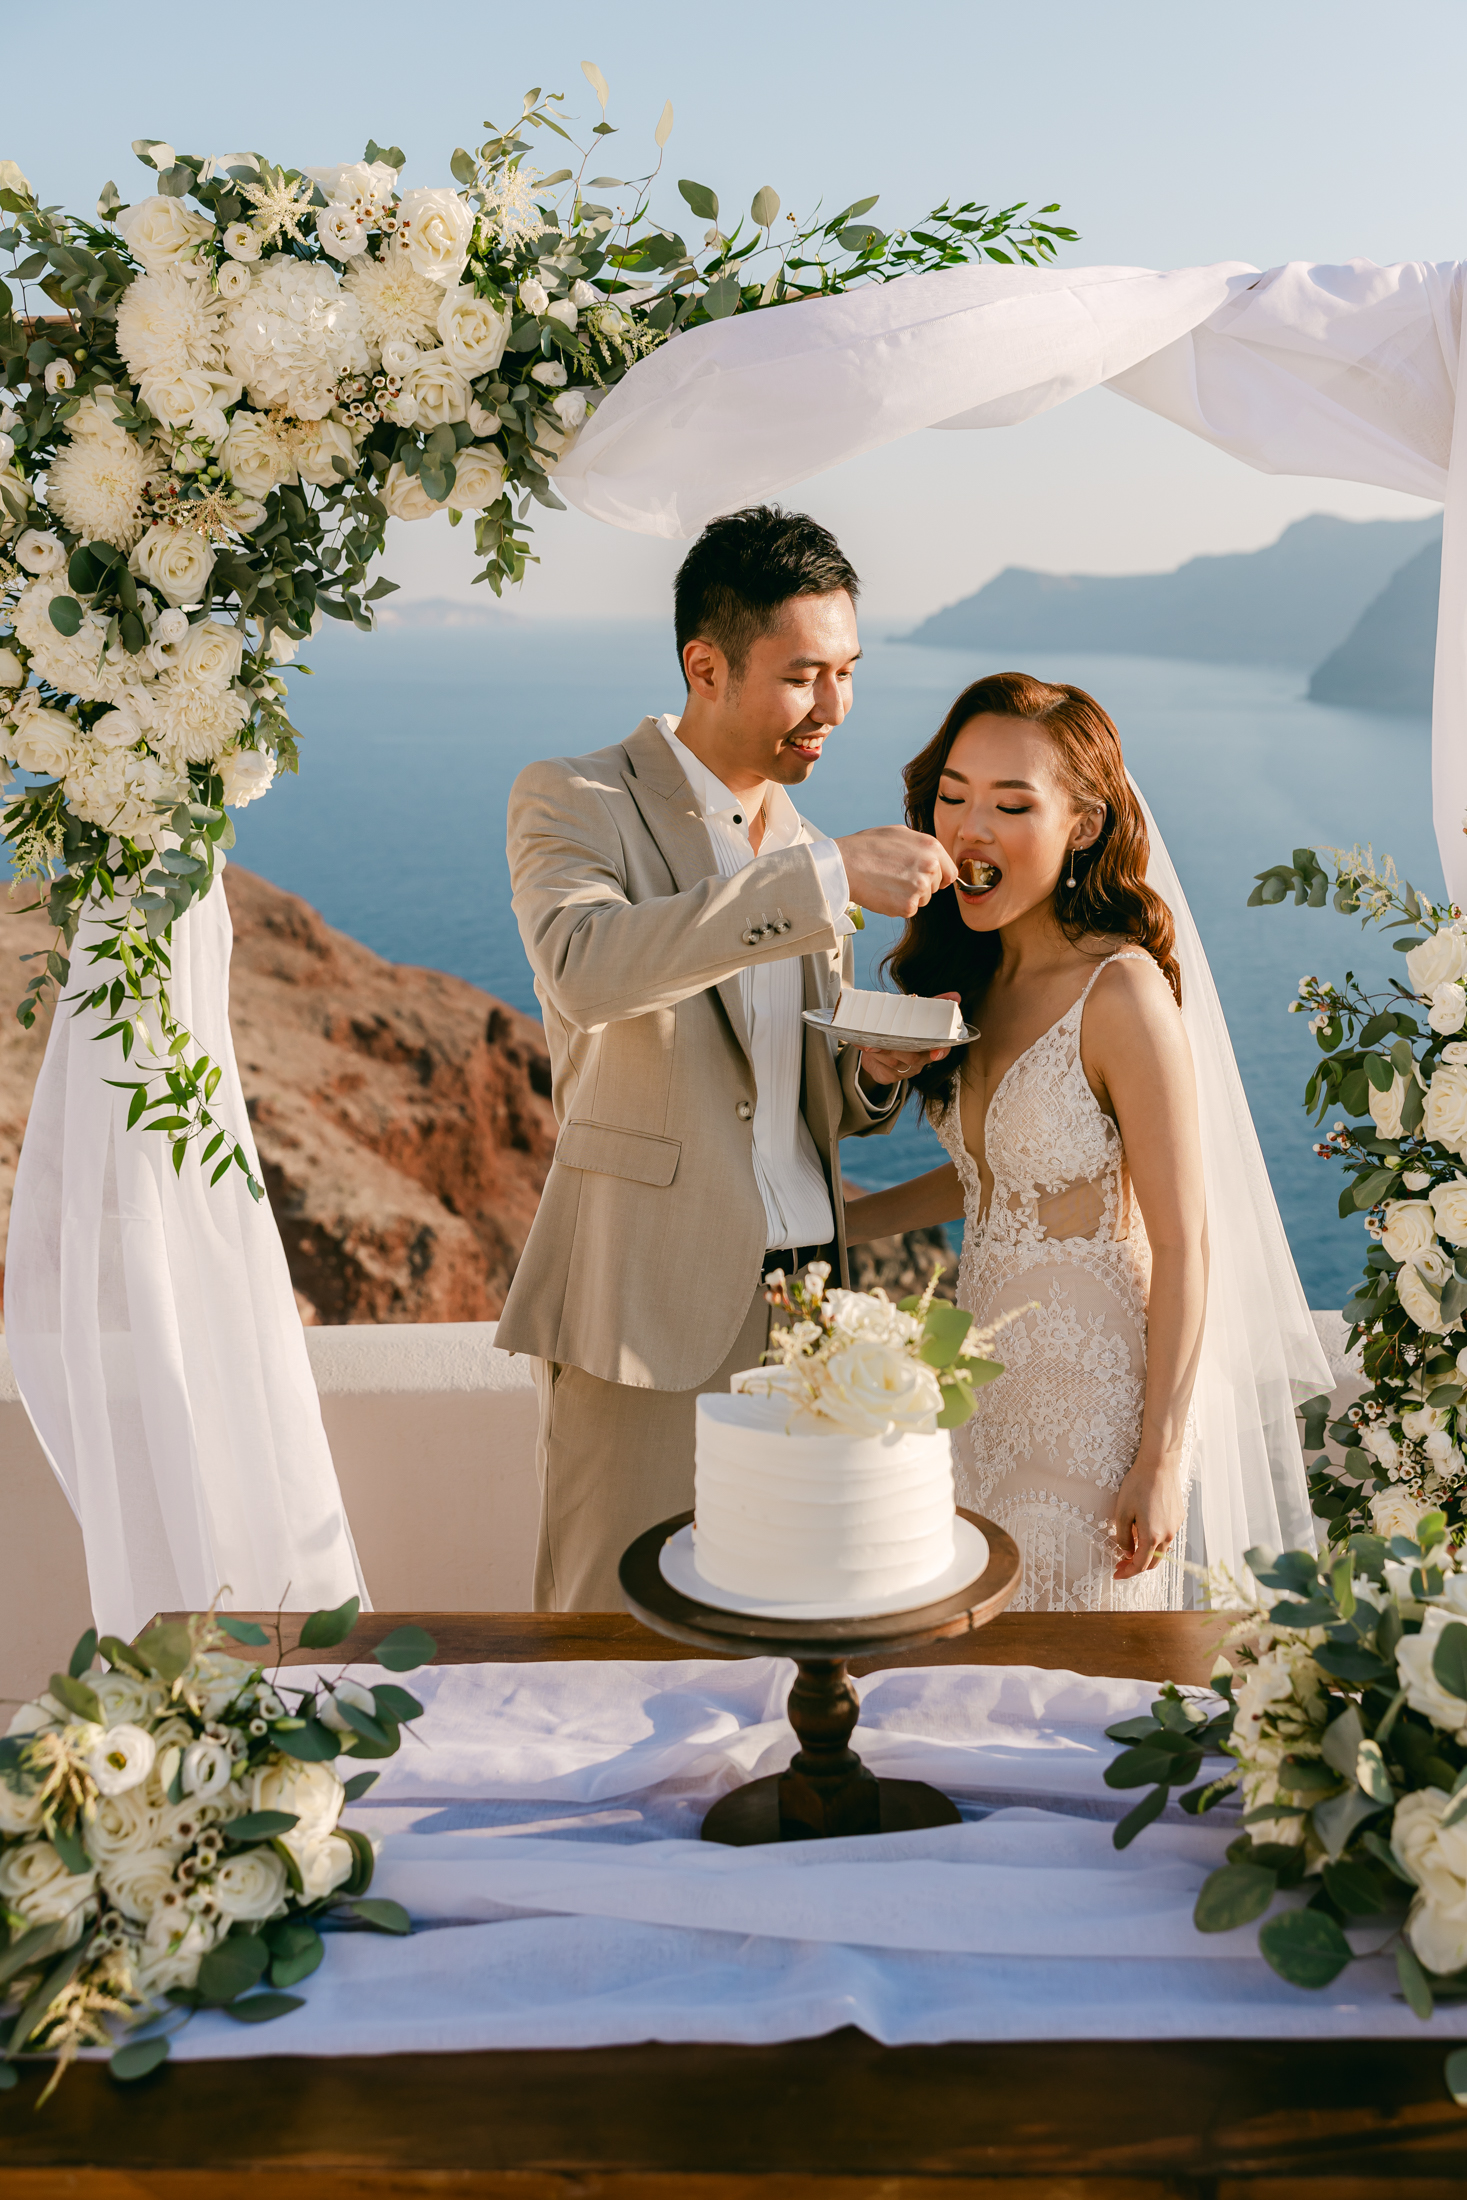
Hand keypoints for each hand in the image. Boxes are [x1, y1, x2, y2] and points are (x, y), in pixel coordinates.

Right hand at [835, 825, 957, 918]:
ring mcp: (920, 887)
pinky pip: (908, 910)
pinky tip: (882, 893)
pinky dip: (897, 906)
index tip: (927, 881)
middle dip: (920, 886)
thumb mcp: (899, 833)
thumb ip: (921, 846)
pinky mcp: (908, 905)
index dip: (938, 879)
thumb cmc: (867, 847)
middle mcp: (930, 866)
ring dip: (908, 896)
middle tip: (895, 878)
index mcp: (931, 847)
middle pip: (934, 888)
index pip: (950, 873)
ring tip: (886, 883)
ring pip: (922, 900)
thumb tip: (934, 859)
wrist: (844, 864)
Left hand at [857, 992, 962, 1091]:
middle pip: (913, 1056)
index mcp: (931, 1047)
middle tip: (885, 1038)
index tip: (936, 1052)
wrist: (883, 1048)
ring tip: (868, 1042)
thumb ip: (934, 1005)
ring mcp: (904, 1070)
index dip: (940, 1052)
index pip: (941, 1051)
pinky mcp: (889, 1075)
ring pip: (894, 1062)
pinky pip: (880, 1067)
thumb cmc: (904, 1030)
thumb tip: (956, 996)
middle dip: (898, 1047)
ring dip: (880, 1050)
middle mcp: (919, 1061)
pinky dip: (869, 1054)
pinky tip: (860, 1044)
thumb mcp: (918, 1015)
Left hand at [1112, 1454, 1186, 1579]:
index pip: (1140, 1565)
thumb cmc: (1138, 1485)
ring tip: (1130, 1547)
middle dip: (1136, 1566)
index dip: (1127, 1573)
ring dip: (1146, 1554)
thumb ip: (1122, 1537)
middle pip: (1153, 1562)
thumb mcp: (1122, 1512)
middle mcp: (1167, 1535)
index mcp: (1152, 1536)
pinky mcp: (1179, 1518)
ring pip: (1161, 1551)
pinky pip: (1167, 1537)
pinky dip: (1155, 1542)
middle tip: (1121, 1563)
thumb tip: (1126, 1552)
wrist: (1159, 1465)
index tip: (1116, 1574)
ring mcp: (1175, 1527)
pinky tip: (1143, 1531)